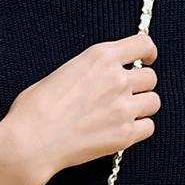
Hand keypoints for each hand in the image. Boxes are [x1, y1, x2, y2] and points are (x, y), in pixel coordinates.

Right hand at [1, 34, 159, 184]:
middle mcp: (117, 78)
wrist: (32, 141)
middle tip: (127, 95)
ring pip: (153, 102)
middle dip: (141, 85)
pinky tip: (123, 130)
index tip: (147, 59)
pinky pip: (148, 127)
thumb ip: (92, 70)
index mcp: (101, 56)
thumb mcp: (66, 70)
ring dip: (143, 107)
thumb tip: (102, 79)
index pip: (143, 44)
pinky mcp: (124, 135)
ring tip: (126, 114)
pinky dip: (140, 129)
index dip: (148, 53)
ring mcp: (123, 107)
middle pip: (150, 77)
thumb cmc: (37, 108)